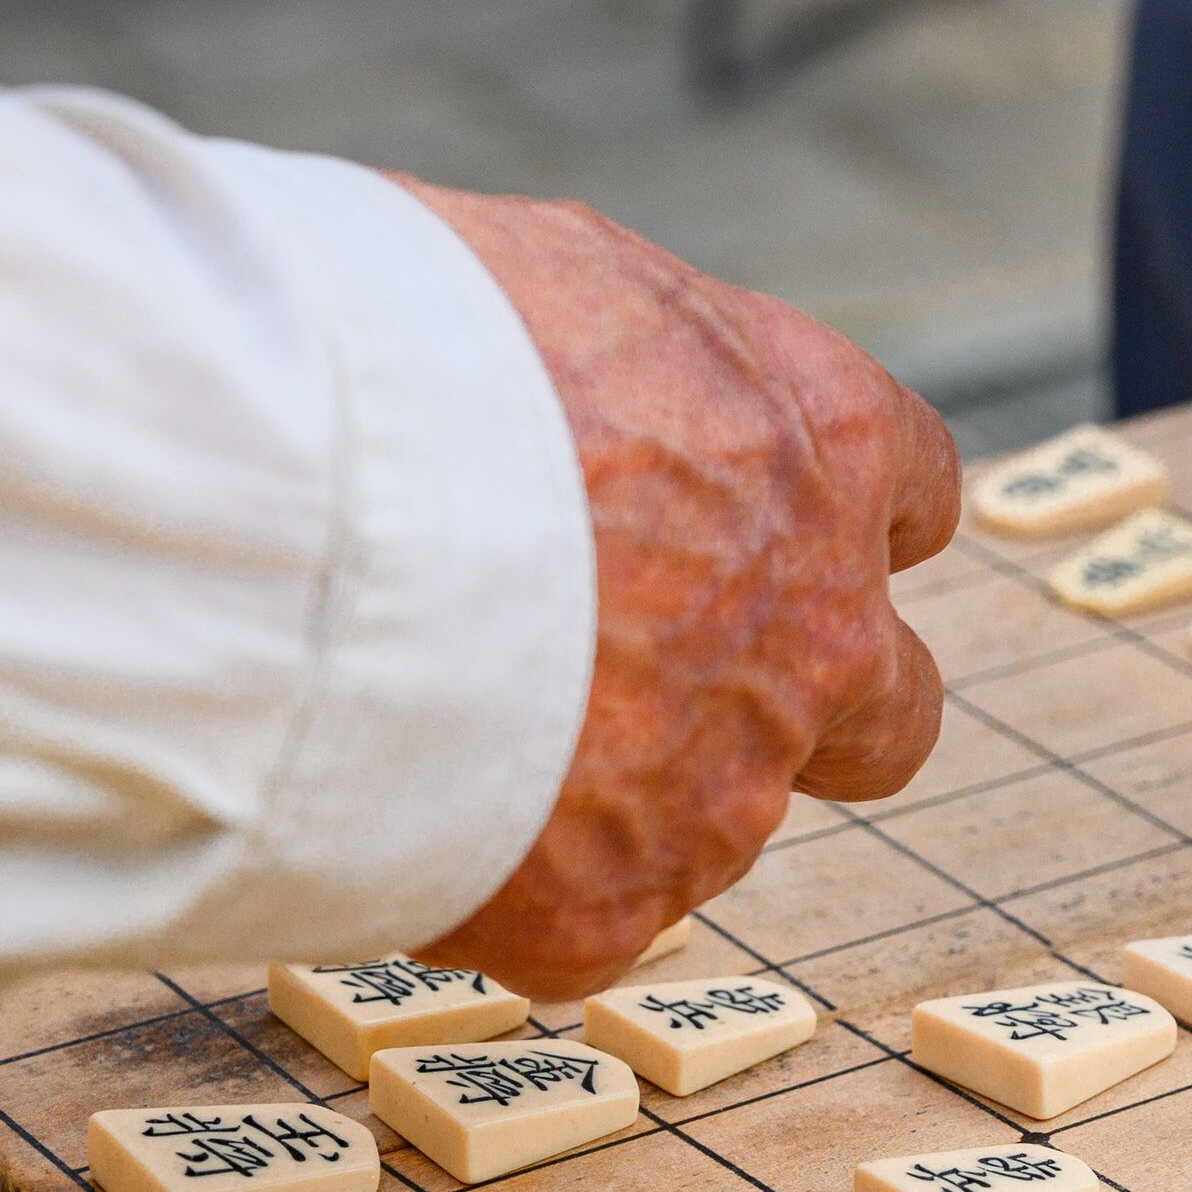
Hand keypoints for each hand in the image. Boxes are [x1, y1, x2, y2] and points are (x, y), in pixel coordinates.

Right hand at [395, 181, 956, 998]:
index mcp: (821, 443)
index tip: (759, 529)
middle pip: (892, 708)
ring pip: (719, 816)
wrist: (280, 523)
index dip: (831, 521)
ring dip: (624, 790)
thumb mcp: (540, 276)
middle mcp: (818, 627)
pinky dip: (502, 881)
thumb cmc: (382, 355)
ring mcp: (724, 786)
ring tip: (450, 729)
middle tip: (670, 685)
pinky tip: (399, 810)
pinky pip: (582, 916)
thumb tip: (586, 390)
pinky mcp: (606, 906)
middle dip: (806, 704)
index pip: (911, 492)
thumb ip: (619, 367)